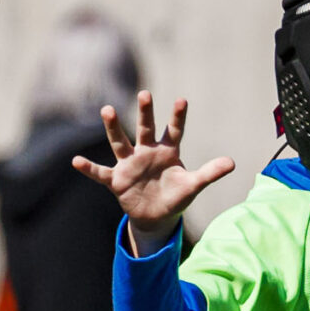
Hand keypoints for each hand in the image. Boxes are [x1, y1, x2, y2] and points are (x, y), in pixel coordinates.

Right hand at [71, 91, 236, 251]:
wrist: (156, 217)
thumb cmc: (175, 196)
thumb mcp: (193, 185)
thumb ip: (210, 173)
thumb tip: (233, 163)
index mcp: (167, 151)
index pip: (174, 130)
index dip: (178, 117)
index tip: (182, 101)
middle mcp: (146, 152)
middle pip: (145, 129)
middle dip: (145, 112)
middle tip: (146, 93)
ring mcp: (129, 165)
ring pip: (120, 143)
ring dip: (113, 128)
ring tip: (108, 109)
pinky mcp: (117, 180)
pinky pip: (100, 173)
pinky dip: (89, 168)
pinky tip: (76, 161)